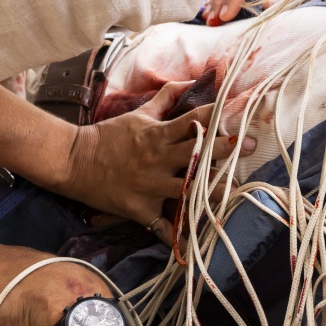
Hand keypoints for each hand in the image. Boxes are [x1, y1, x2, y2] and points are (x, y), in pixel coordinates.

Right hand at [54, 80, 252, 238]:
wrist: (73, 161)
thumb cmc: (109, 136)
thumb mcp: (138, 114)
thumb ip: (166, 98)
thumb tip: (190, 81)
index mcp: (158, 134)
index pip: (195, 120)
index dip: (220, 114)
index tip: (243, 113)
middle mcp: (158, 158)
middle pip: (197, 151)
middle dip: (226, 148)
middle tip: (252, 146)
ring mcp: (149, 184)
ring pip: (187, 189)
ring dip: (211, 192)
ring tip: (235, 194)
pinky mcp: (139, 207)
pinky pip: (161, 226)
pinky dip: (177, 237)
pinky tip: (196, 245)